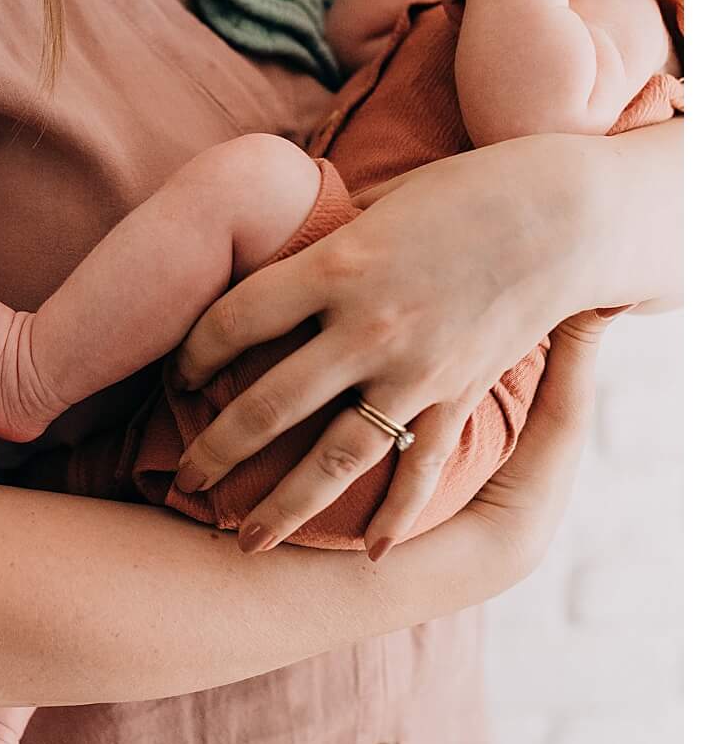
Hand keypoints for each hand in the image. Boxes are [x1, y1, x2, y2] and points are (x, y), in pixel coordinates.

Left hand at [170, 136, 590, 554]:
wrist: (566, 212)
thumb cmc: (459, 192)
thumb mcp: (372, 209)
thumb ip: (318, 251)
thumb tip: (255, 262)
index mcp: (334, 266)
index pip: (234, 321)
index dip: (193, 355)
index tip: (176, 378)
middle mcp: (369, 326)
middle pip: (268, 403)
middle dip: (217, 450)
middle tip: (183, 482)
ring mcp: (418, 369)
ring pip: (335, 455)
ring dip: (286, 504)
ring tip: (245, 542)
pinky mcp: (462, 393)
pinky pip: (422, 464)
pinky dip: (397, 511)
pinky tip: (369, 551)